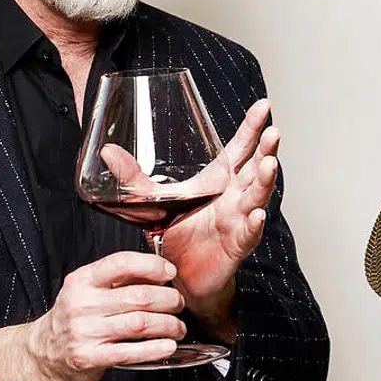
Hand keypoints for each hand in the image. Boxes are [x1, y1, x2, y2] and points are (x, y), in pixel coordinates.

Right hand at [25, 251, 185, 380]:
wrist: (44, 353)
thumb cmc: (74, 318)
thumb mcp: (87, 290)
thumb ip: (119, 280)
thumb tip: (160, 270)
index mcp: (82, 280)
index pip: (121, 263)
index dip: (152, 265)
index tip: (170, 272)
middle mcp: (81, 304)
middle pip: (139, 297)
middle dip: (169, 299)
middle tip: (179, 303)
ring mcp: (84, 332)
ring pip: (140, 323)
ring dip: (168, 325)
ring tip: (178, 327)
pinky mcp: (88, 357)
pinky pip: (130, 352)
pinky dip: (155, 349)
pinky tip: (168, 346)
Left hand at [99, 100, 280, 342]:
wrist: (180, 275)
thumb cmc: (175, 234)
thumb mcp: (151, 202)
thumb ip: (132, 178)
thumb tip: (107, 151)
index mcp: (219, 181)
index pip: (239, 149)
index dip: (251, 127)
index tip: (263, 105)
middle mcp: (234, 197)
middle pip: (255, 168)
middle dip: (266, 149)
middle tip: (273, 132)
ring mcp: (239, 220)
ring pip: (258, 197)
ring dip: (266, 181)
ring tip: (270, 164)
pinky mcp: (237, 246)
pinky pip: (249, 234)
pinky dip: (255, 224)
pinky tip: (258, 214)